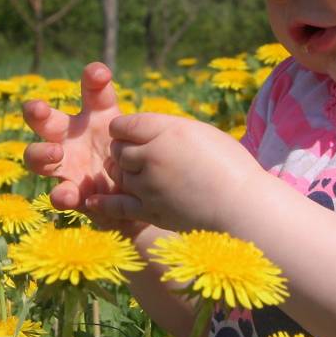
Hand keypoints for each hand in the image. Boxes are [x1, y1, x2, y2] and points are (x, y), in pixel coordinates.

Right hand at [22, 62, 141, 233]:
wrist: (142, 197)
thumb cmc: (141, 158)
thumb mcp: (147, 141)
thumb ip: (146, 132)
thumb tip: (158, 124)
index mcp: (98, 116)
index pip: (93, 91)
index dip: (92, 79)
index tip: (100, 73)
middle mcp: (75, 136)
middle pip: (46, 119)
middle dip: (36, 111)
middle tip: (37, 108)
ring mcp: (68, 165)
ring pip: (37, 156)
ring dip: (41, 153)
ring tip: (56, 153)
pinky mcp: (71, 193)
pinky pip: (59, 194)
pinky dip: (61, 195)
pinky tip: (67, 196)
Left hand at [86, 113, 263, 231]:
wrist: (243, 206)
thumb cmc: (230, 165)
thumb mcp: (201, 133)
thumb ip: (169, 129)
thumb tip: (147, 131)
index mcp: (166, 130)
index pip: (124, 124)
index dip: (125, 129)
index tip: (131, 133)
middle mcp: (152, 155)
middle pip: (118, 149)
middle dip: (123, 151)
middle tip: (138, 156)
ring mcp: (149, 185)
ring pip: (119, 175)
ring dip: (123, 174)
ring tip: (137, 175)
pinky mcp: (150, 211)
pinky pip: (118, 205)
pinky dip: (104, 203)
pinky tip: (92, 201)